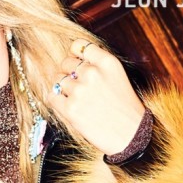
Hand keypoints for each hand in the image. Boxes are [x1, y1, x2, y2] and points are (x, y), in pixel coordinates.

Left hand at [47, 39, 144, 154]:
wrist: (130, 136)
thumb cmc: (125, 108)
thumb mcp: (118, 77)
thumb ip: (98, 65)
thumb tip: (73, 60)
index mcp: (107, 62)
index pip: (78, 46)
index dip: (75, 55)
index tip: (77, 65)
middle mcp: (92, 73)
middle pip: (65, 63)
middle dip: (68, 73)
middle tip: (79, 88)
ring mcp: (79, 91)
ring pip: (57, 80)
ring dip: (63, 89)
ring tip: (77, 100)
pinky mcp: (70, 109)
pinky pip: (51, 97)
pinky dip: (56, 101)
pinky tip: (67, 107)